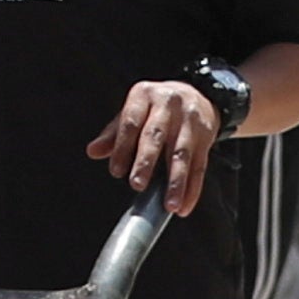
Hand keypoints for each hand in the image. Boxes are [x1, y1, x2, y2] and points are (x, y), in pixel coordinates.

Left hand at [95, 77, 224, 213]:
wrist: (197, 93)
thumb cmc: (156, 108)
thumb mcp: (134, 112)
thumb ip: (113, 134)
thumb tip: (93, 151)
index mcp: (144, 96)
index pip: (131, 122)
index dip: (123, 147)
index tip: (116, 171)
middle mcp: (168, 104)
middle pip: (156, 135)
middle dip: (146, 162)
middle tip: (137, 185)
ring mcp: (189, 120)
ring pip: (181, 153)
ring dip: (176, 182)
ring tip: (169, 204)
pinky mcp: (205, 137)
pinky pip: (199, 165)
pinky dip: (193, 189)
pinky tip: (185, 205)